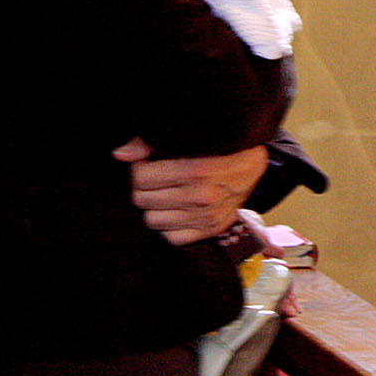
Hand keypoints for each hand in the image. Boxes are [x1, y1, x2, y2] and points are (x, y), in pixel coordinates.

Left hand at [111, 139, 268, 245]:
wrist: (255, 163)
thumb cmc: (220, 146)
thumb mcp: (189, 137)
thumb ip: (150, 144)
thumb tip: (120, 155)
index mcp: (195, 170)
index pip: (141, 178)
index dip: (140, 169)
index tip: (148, 164)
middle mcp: (201, 196)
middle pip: (142, 200)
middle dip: (144, 187)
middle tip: (155, 178)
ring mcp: (208, 216)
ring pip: (152, 221)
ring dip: (154, 207)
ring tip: (165, 193)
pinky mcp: (213, 229)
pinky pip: (172, 238)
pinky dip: (169, 226)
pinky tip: (176, 210)